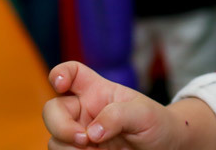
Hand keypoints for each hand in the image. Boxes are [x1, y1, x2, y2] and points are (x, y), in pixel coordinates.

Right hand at [42, 62, 169, 148]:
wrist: (163, 148)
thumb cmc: (155, 123)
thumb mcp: (144, 114)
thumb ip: (118, 115)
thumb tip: (92, 132)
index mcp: (97, 91)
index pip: (72, 73)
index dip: (60, 73)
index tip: (60, 84)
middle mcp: (84, 112)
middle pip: (52, 110)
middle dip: (60, 125)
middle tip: (83, 140)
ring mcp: (81, 134)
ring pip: (55, 139)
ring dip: (67, 148)